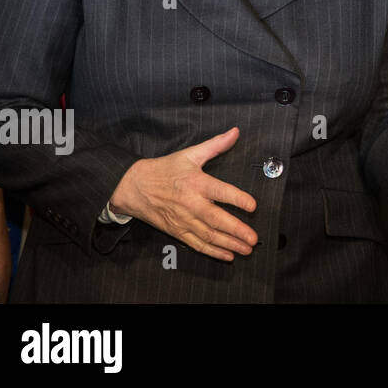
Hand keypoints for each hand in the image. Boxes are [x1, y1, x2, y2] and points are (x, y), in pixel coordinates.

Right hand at [109, 127, 257, 261]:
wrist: (133, 187)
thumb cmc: (165, 169)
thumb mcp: (190, 154)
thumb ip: (215, 145)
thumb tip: (236, 132)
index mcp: (196, 183)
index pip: (220, 191)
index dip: (237, 199)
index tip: (253, 206)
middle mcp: (191, 204)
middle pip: (216, 219)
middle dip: (237, 230)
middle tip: (254, 238)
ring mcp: (183, 220)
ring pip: (209, 236)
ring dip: (229, 244)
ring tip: (246, 249)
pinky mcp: (177, 231)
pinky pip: (196, 244)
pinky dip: (212, 252)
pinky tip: (228, 256)